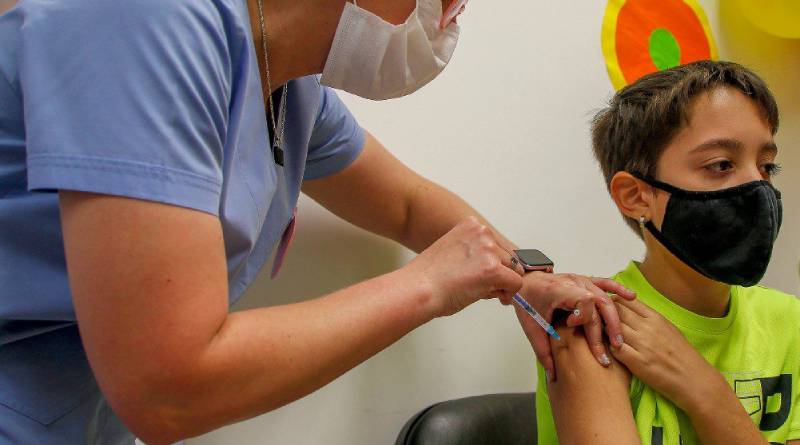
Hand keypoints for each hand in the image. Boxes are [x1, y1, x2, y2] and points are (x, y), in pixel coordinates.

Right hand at [401, 217, 524, 316]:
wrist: (417, 290)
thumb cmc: (427, 277)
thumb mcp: (452, 251)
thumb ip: (473, 253)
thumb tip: (492, 265)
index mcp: (471, 225)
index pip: (496, 245)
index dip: (491, 264)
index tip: (478, 274)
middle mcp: (482, 233)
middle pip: (508, 258)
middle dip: (498, 274)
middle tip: (478, 286)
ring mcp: (489, 251)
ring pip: (513, 271)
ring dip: (501, 284)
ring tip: (477, 290)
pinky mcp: (495, 270)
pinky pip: (516, 284)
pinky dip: (507, 294)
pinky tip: (487, 296)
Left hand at [516, 272, 635, 381]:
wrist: (523, 283)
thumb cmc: (527, 302)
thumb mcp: (531, 328)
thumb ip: (543, 351)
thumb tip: (553, 375)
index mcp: (558, 291)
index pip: (582, 301)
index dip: (582, 317)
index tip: (572, 327)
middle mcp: (573, 283)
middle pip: (598, 305)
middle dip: (604, 330)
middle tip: (608, 353)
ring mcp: (581, 280)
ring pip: (605, 298)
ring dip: (614, 320)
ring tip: (619, 341)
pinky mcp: (585, 280)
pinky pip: (605, 283)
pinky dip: (618, 289)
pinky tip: (631, 297)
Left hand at [609, 297, 721, 411]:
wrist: (694, 380)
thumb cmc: (681, 355)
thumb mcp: (668, 328)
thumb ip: (648, 318)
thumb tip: (628, 307)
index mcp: (656, 318)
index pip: (626, 301)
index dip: (612, 303)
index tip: (605, 309)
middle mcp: (648, 328)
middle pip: (616, 312)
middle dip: (604, 315)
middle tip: (597, 321)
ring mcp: (643, 345)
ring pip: (612, 329)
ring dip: (604, 331)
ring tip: (601, 336)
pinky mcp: (638, 362)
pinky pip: (614, 349)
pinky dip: (609, 348)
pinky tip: (609, 351)